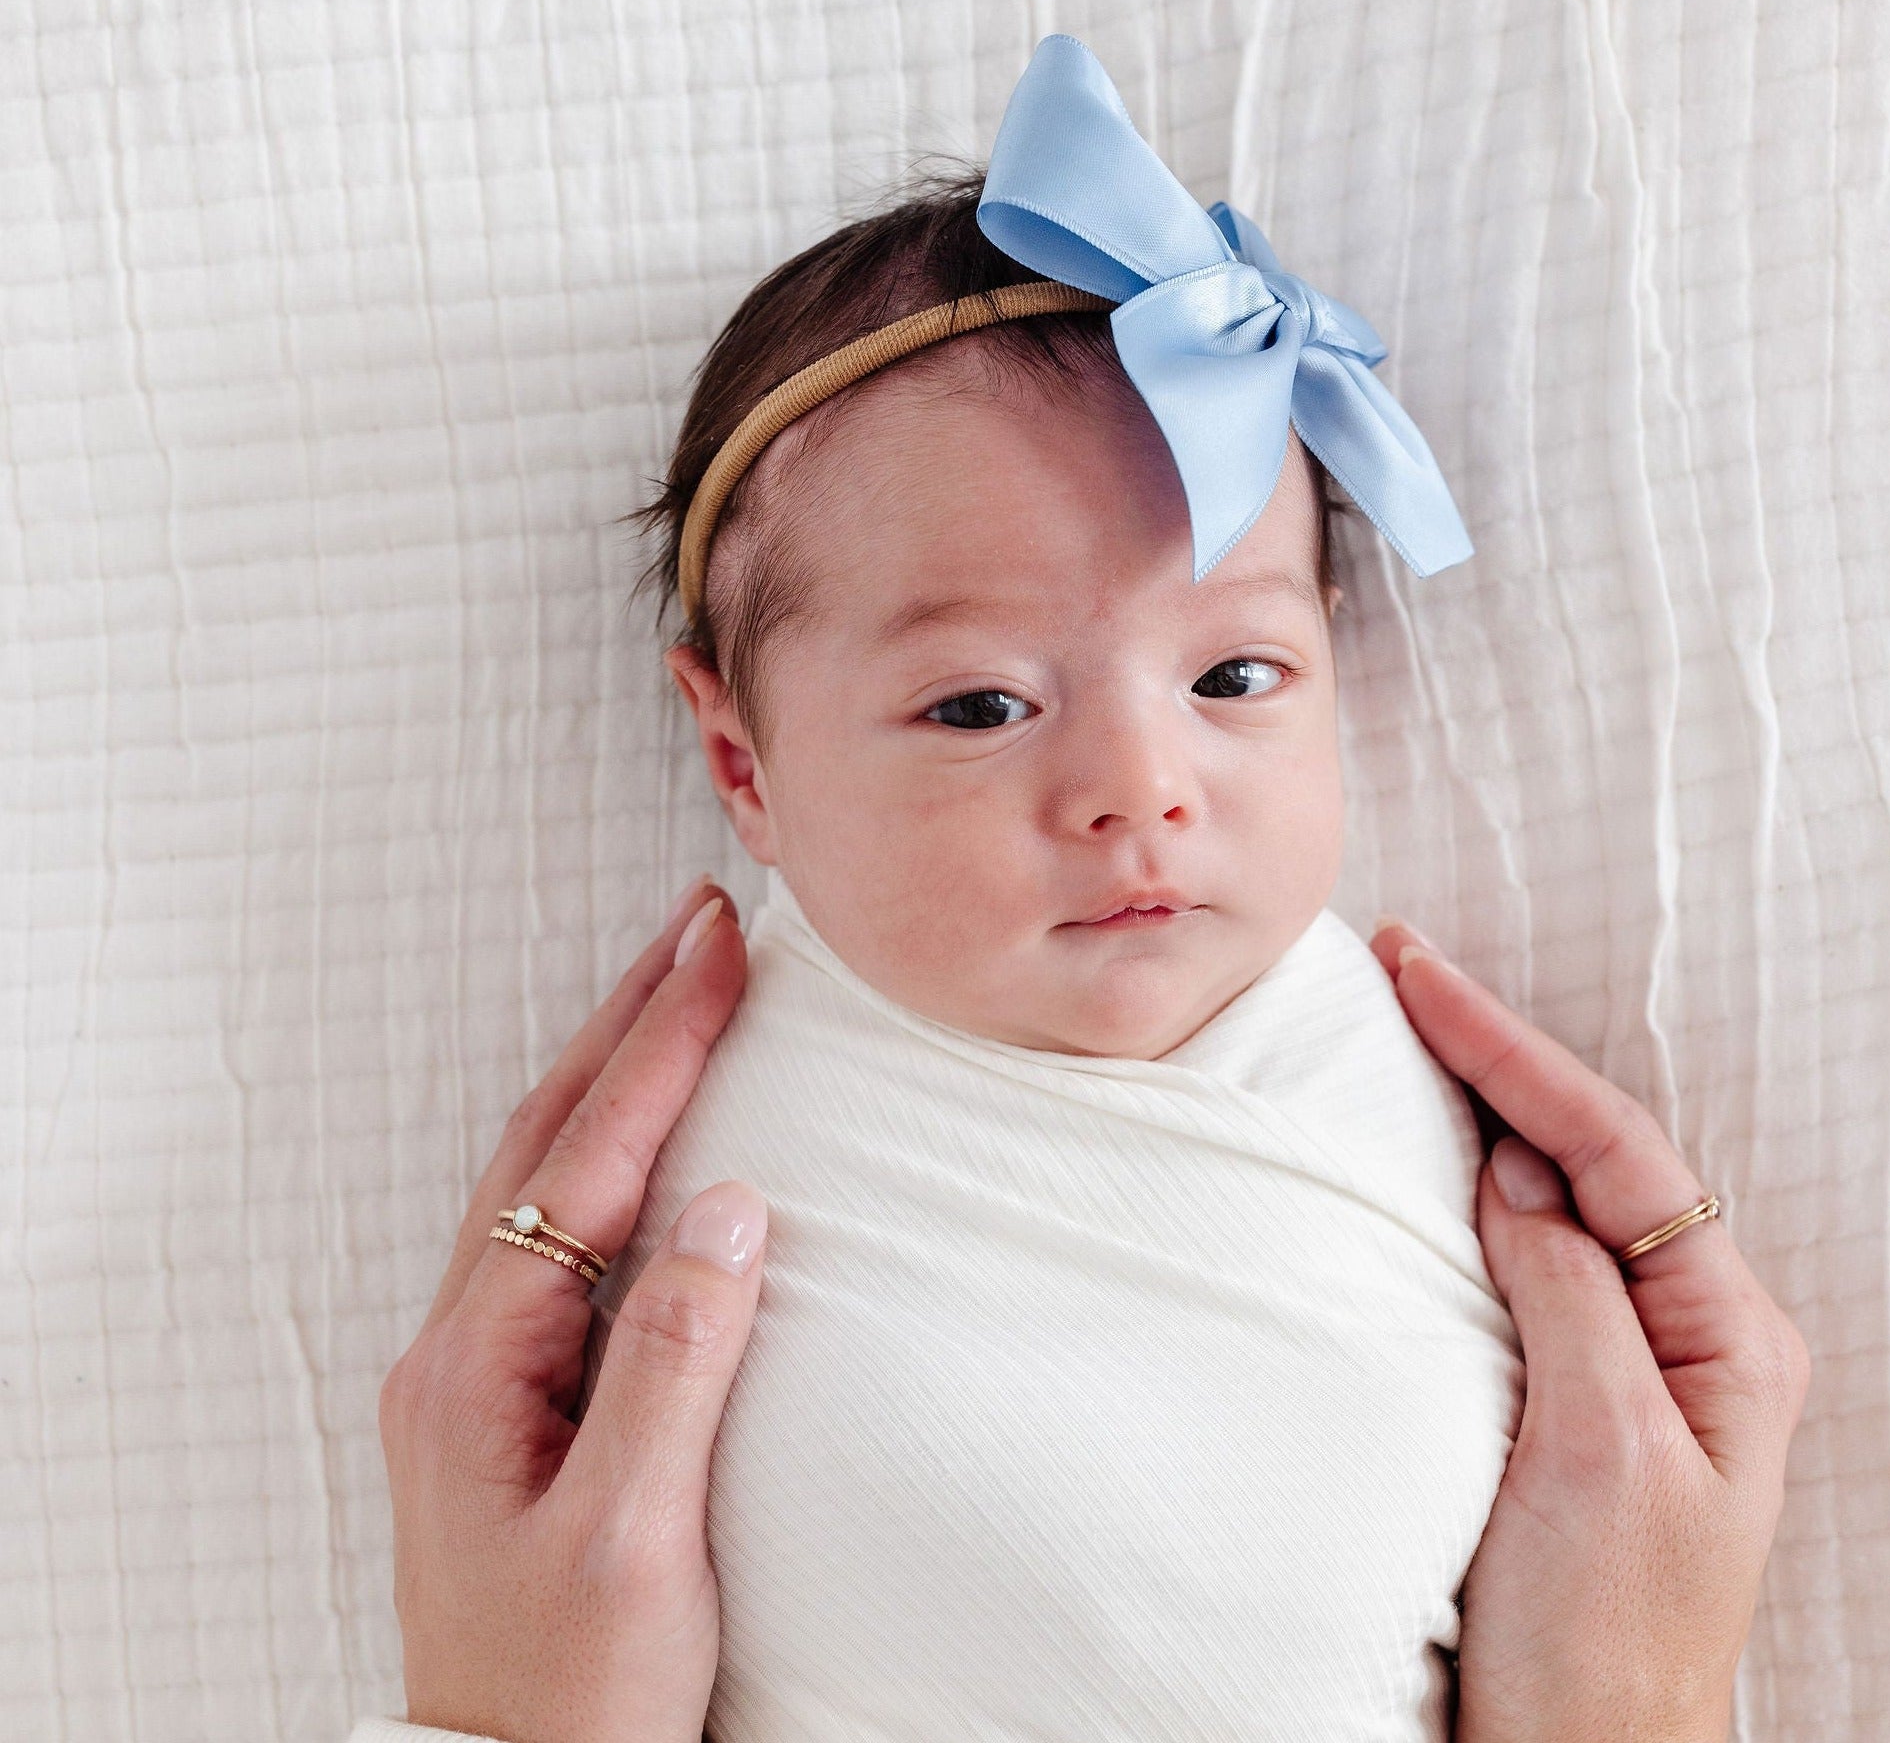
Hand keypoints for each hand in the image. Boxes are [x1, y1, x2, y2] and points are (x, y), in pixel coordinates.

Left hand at [378, 878, 765, 1742]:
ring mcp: (478, 1364)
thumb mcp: (637, 1540)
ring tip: (674, 986)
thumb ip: (678, 1364)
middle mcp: (463, 1342)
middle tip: (697, 921)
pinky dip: (605, 1143)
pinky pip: (556, 1225)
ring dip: (612, 1067)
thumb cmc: (574, 1694)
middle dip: (627, 1018)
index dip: (658, 1047)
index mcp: (482, 1363)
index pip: (585, 1164)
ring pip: (544, 1171)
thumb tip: (728, 1204)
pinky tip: (642, 1125)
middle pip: (548, 1137)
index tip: (717, 949)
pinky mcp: (510, 1390)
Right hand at [1369, 919, 1809, 1742]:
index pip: (1611, 1149)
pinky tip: (1440, 1161)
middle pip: (1591, 1152)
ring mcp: (1633, 1362)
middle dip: (1499, 1055)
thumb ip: (1568, 1292)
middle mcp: (1690, 1332)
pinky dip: (1475, 1191)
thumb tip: (1520, 1170)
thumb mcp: (1598, 1453)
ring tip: (1418, 1029)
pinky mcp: (1575, 1395)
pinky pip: (1530, 1260)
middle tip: (1406, 968)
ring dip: (1489, 1109)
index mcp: (1724, 1336)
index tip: (1422, 975)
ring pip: (1561, 1197)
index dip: (1510, 1051)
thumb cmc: (1601, 1641)